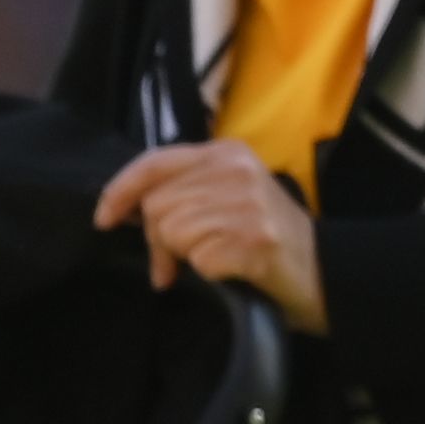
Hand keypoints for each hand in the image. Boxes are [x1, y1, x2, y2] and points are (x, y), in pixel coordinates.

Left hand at [96, 140, 326, 334]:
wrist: (319, 266)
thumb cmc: (264, 231)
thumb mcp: (227, 193)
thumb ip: (183, 190)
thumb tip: (123, 211)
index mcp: (227, 153)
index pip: (155, 162)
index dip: (121, 190)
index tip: (105, 218)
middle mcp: (236, 171)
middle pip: (157, 205)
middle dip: (157, 239)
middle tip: (175, 260)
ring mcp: (246, 204)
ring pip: (171, 233)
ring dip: (181, 256)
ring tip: (210, 259)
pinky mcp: (252, 240)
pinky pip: (197, 260)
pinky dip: (207, 271)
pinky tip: (230, 266)